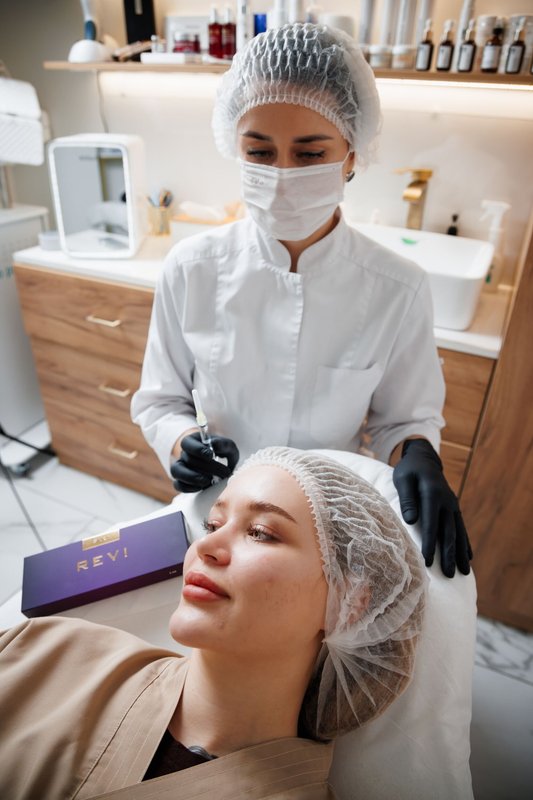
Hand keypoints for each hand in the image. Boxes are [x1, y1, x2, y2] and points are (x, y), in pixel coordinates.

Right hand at [170, 432, 239, 492]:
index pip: (187, 443)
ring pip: (176, 471)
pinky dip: (189, 487)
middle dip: (208, 467)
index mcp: (193, 441)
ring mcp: (181, 468)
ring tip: (207, 481)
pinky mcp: (181, 481)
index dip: (197, 449)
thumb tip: (214, 445)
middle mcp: (184, 453)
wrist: (223, 467)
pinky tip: (202, 487)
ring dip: (192, 477)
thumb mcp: (228, 447)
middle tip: (225, 473)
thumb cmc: (224, 454)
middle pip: (188, 459)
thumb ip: (223, 444)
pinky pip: (178, 485)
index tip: (211, 455)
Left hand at [392, 438, 471, 577]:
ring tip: (464, 572)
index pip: (431, 524)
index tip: (428, 562)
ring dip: (461, 553)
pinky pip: (461, 528)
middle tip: (451, 575)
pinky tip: (469, 557)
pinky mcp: (453, 508)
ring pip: (458, 532)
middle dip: (449, 554)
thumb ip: (407, 499)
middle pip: (449, 532)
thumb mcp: (403, 479)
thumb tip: (411, 521)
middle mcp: (447, 502)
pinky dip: (465, 543)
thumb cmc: (409, 470)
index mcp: (432, 494)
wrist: (424, 459)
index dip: (430, 544)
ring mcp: (452, 505)